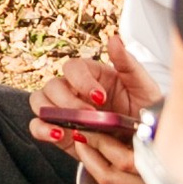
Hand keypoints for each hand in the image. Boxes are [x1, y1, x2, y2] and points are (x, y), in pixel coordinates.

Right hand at [30, 44, 155, 183]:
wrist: (144, 144)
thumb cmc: (144, 110)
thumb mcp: (143, 86)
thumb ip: (128, 63)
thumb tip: (114, 39)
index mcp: (91, 74)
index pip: (73, 67)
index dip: (82, 81)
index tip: (100, 97)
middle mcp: (72, 89)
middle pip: (52, 85)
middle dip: (68, 101)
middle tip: (89, 117)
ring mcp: (63, 110)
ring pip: (40, 103)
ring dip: (49, 113)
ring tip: (67, 127)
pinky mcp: (59, 132)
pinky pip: (38, 126)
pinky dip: (42, 129)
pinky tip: (57, 135)